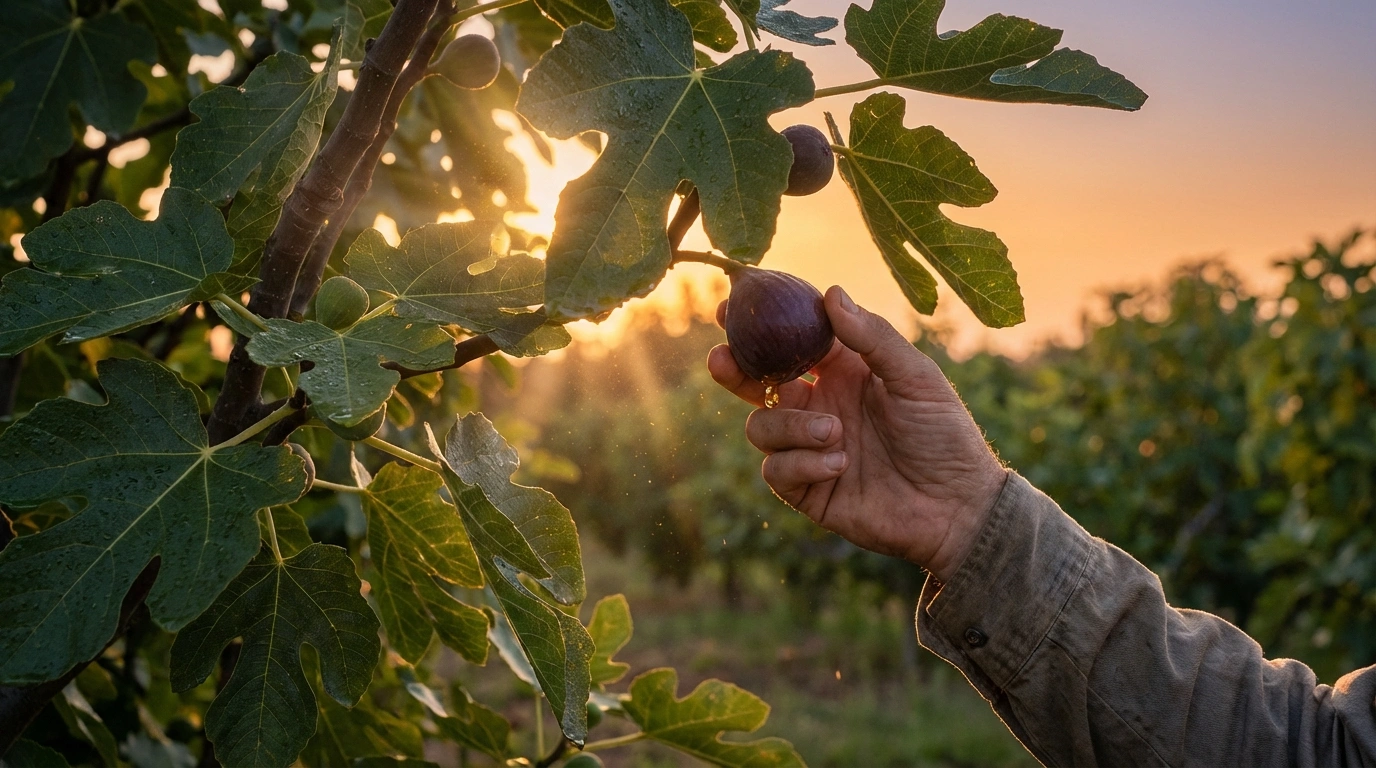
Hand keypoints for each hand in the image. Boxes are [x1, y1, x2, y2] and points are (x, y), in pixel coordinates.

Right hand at [708, 287, 1006, 581]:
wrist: (957, 508)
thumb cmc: (945, 436)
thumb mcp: (915, 377)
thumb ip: (872, 337)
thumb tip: (831, 293)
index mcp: (843, 372)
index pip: (790, 341)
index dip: (758, 325)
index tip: (727, 307)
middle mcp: (819, 407)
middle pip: (757, 383)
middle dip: (735, 371)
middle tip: (721, 360)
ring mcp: (809, 449)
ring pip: (761, 426)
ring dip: (791, 426)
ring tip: (835, 433)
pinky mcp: (807, 490)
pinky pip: (776, 469)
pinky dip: (802, 463)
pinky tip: (839, 465)